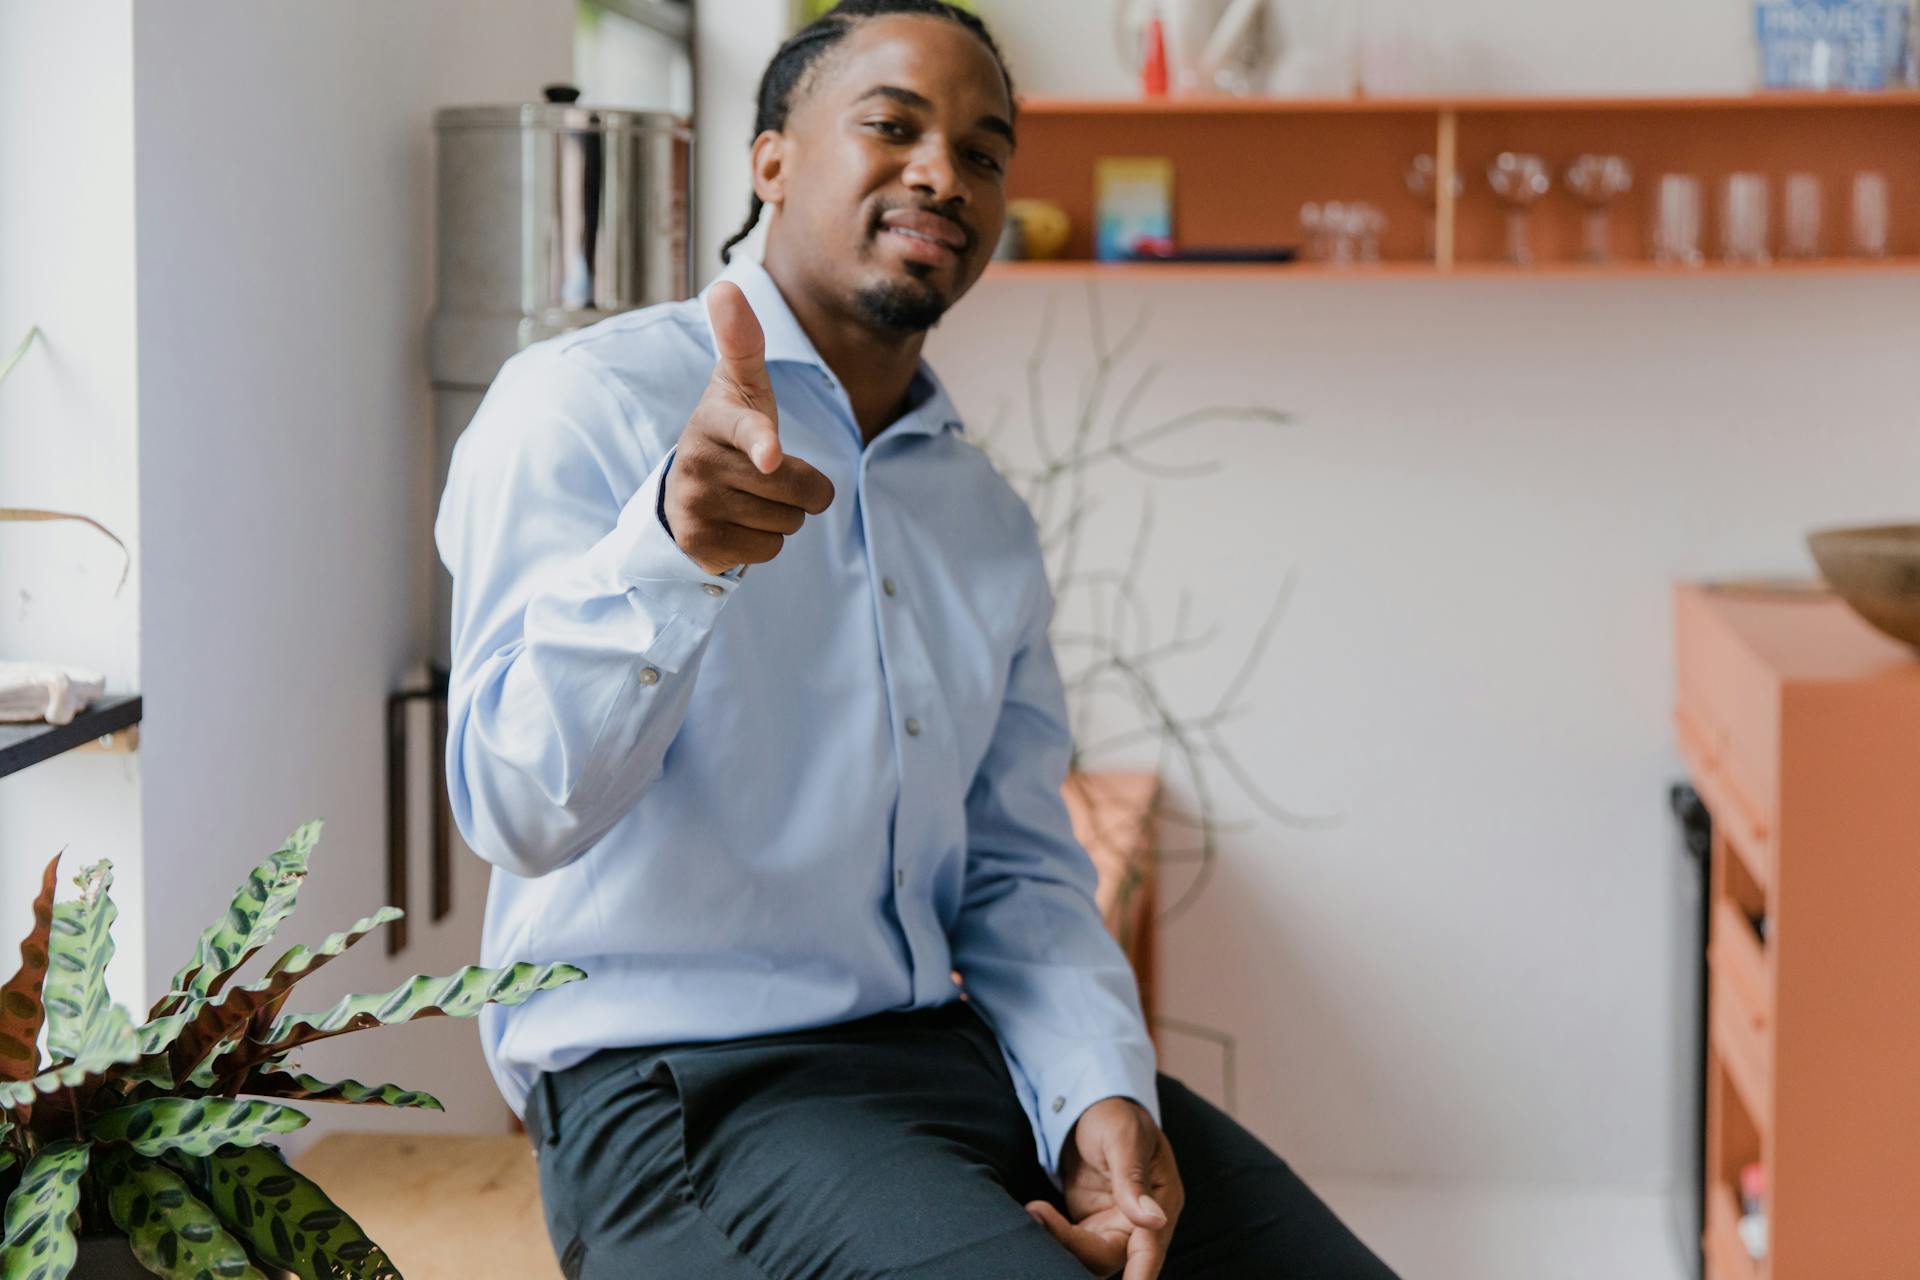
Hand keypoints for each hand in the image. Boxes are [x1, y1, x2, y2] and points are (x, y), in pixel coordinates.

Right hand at [663, 281, 833, 573]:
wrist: (683, 490)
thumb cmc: (729, 429)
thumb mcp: (739, 386)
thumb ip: (742, 341)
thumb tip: (724, 286)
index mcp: (715, 420)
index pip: (749, 430)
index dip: (762, 443)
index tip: (770, 454)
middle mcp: (699, 464)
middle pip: (798, 488)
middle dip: (796, 486)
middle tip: (762, 471)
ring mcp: (696, 508)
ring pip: (787, 524)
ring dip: (781, 514)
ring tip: (747, 496)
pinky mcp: (699, 546)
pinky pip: (768, 551)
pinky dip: (764, 541)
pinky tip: (738, 522)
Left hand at [1025, 1097, 1181, 1279]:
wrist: (1092, 1106)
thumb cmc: (1114, 1114)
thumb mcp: (1122, 1137)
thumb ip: (1132, 1179)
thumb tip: (1153, 1220)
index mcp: (1162, 1200)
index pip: (1151, 1246)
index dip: (1141, 1274)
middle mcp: (1141, 1220)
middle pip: (1113, 1257)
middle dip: (1075, 1246)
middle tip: (1039, 1214)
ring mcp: (1115, 1224)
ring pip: (1091, 1256)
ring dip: (1060, 1241)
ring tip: (1033, 1210)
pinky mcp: (1092, 1223)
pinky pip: (1075, 1244)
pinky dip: (1054, 1235)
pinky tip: (1035, 1213)